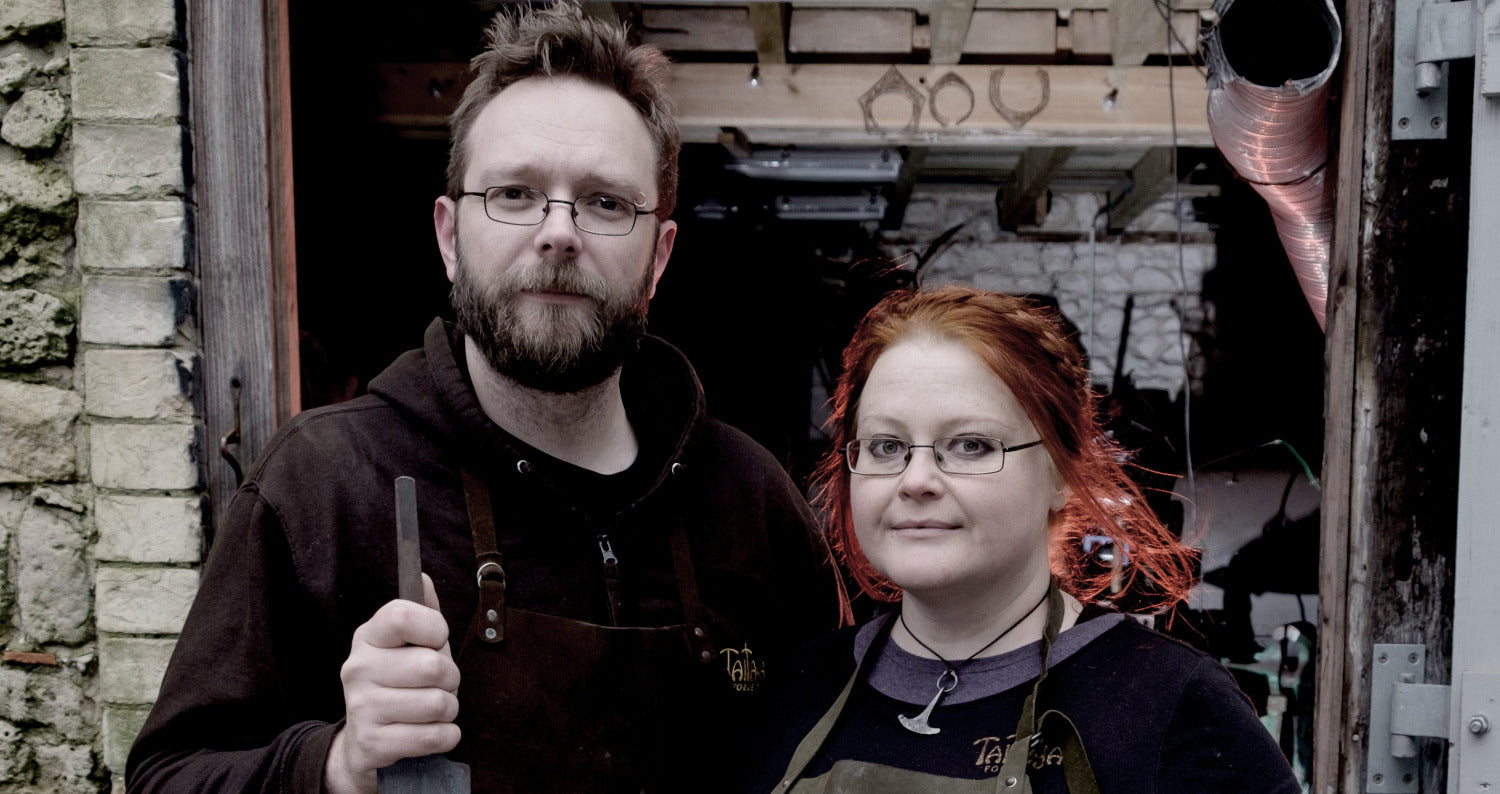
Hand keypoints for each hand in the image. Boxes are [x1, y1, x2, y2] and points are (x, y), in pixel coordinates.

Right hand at [324, 574, 460, 793]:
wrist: (366, 741)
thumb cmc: (398, 684)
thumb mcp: (408, 645)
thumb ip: (420, 611)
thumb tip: (423, 578)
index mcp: (368, 636)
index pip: (403, 616)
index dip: (435, 629)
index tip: (436, 641)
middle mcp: (357, 668)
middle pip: (433, 666)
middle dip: (451, 679)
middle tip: (438, 685)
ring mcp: (361, 707)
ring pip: (438, 703)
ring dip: (448, 710)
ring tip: (431, 710)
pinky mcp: (372, 743)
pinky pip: (433, 737)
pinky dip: (446, 736)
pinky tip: (430, 732)